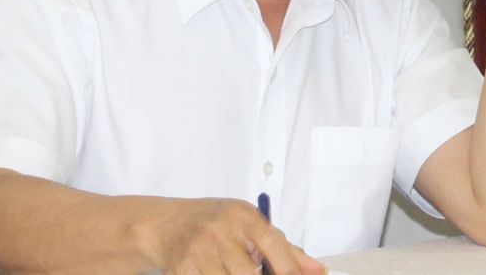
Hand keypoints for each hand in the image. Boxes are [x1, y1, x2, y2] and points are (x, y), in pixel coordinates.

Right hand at [146, 198, 322, 274]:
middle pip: (248, 273)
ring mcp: (198, 251)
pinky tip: (218, 271)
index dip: (290, 270)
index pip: (274, 244)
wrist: (167, 225)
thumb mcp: (250, 225)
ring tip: (233, 269)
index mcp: (244, 216)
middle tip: (258, 273)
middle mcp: (221, 230)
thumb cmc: (217, 224)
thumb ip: (285, 249)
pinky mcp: (182, 269)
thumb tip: (319, 270)